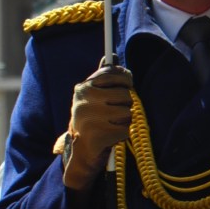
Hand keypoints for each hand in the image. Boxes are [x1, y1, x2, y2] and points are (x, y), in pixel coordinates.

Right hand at [63, 60, 132, 190]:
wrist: (81, 152)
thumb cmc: (92, 120)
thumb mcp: (94, 97)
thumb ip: (103, 78)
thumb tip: (112, 56)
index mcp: (83, 88)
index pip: (113, 73)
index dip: (125, 79)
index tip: (128, 84)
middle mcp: (84, 101)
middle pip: (125, 94)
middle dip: (126, 104)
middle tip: (115, 113)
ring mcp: (90, 118)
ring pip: (128, 112)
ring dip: (125, 121)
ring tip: (112, 125)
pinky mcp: (98, 135)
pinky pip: (126, 130)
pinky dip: (122, 134)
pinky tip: (111, 136)